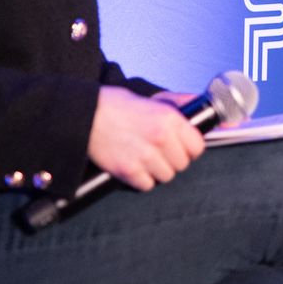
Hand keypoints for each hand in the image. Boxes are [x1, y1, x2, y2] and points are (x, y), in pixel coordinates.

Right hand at [87, 86, 204, 191]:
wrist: (85, 114)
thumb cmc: (114, 105)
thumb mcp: (150, 98)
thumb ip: (176, 103)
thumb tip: (197, 104)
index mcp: (169, 118)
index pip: (197, 146)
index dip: (189, 148)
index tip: (181, 148)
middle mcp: (160, 138)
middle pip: (182, 164)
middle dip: (172, 160)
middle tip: (158, 152)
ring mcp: (145, 156)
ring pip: (166, 176)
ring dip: (157, 171)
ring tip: (144, 158)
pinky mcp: (128, 170)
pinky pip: (147, 185)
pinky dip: (141, 179)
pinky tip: (134, 166)